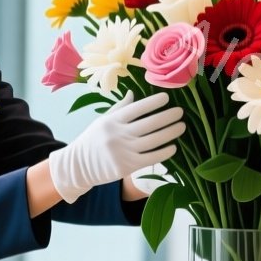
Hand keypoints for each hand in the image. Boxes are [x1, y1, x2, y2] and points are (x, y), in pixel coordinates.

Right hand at [48, 93, 184, 203]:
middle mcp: (118, 135)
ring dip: (170, 133)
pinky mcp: (126, 167)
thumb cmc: (93, 140)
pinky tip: (173, 147)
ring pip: (153, 141)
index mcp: (112, 121)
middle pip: (148, 124)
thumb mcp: (102, 120)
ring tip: (181, 126)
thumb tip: (133, 93)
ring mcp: (122, 152)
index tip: (166, 98)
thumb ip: (119, 108)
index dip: (153, 102)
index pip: (136, 108)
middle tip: (180, 112)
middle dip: (167, 117)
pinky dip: (164, 152)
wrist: (78, 165)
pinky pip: (150, 158)